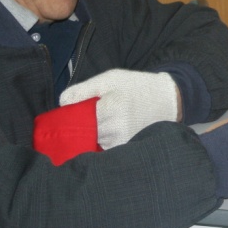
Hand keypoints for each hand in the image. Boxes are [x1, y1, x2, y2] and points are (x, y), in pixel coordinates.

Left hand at [60, 69, 179, 148]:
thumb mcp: (109, 79)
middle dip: (79, 126)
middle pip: (83, 132)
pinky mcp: (125, 148)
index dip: (70, 117)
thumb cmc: (135, 86)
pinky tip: (108, 129)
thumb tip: (62, 103)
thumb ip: (83, 90)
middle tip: (83, 116)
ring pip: (93, 141)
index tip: (67, 114)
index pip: (78, 120)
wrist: (165, 100)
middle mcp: (116, 129)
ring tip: (101, 120)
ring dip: (90, 133)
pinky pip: (103, 147)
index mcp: (110, 108)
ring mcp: (121, 141)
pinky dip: (101, 140)